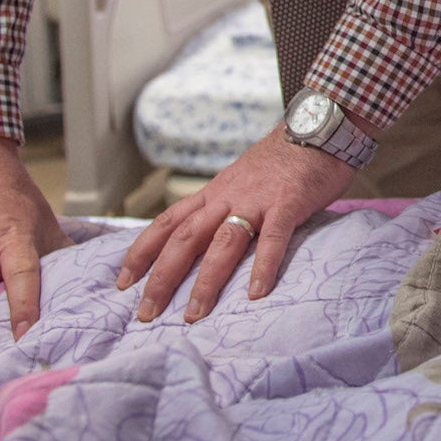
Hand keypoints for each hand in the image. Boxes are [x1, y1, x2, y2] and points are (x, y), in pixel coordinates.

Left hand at [114, 128, 353, 324]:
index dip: (142, 252)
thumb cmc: (282, 160)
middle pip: (185, 238)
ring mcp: (257, 200)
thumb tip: (204, 237)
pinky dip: (263, 266)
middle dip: (162, 277)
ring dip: (206, 281)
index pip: (167, 223)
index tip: (123, 282)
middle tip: (146, 313)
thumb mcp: (240, 178)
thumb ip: (223, 205)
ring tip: (194, 314)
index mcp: (214, 192)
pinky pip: (273, 238)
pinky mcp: (288, 203)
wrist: (317, 126)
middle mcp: (227, 197)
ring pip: (222, 243)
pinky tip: (255, 294)